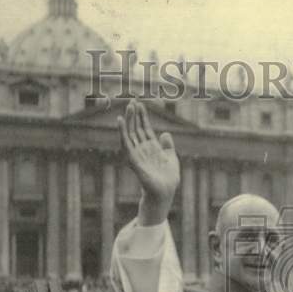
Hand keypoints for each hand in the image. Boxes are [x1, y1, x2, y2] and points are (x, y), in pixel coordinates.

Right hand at [117, 99, 179, 225]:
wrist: (166, 192)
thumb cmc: (168, 179)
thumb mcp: (172, 158)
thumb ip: (168, 146)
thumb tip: (165, 134)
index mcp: (151, 147)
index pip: (144, 128)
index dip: (142, 116)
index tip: (140, 103)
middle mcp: (142, 149)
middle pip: (136, 128)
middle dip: (134, 114)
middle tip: (132, 99)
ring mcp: (137, 154)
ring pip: (130, 133)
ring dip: (128, 120)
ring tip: (128, 107)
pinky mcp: (133, 159)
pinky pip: (126, 144)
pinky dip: (122, 132)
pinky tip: (120, 121)